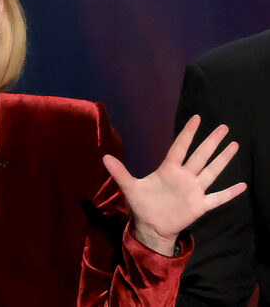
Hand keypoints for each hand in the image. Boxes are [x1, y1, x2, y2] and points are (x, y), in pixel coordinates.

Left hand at [102, 115, 246, 255]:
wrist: (150, 227)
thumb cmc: (142, 205)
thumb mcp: (129, 188)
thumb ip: (119, 172)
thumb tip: (104, 157)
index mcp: (168, 170)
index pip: (180, 147)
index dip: (187, 133)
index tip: (197, 118)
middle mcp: (184, 177)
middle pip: (200, 156)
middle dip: (211, 142)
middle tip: (224, 127)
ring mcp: (194, 190)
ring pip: (211, 171)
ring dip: (223, 159)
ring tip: (234, 145)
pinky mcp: (200, 205)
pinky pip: (218, 198)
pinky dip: (230, 193)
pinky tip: (242, 185)